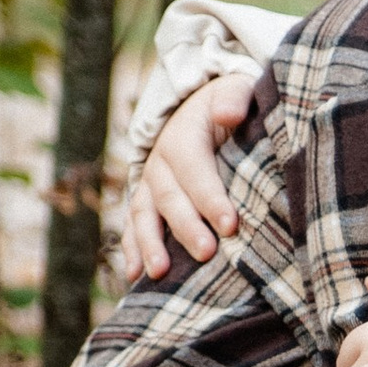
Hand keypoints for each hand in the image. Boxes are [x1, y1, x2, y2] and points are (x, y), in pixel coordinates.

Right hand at [121, 71, 256, 284]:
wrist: (200, 109)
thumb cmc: (228, 105)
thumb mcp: (235, 90)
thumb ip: (234, 98)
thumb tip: (229, 114)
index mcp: (182, 136)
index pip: (195, 169)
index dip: (211, 197)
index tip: (231, 224)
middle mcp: (160, 162)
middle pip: (170, 197)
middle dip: (187, 226)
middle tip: (207, 252)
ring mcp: (149, 184)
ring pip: (145, 215)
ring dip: (151, 245)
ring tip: (160, 273)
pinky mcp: (146, 201)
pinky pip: (134, 226)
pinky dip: (132, 250)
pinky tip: (135, 277)